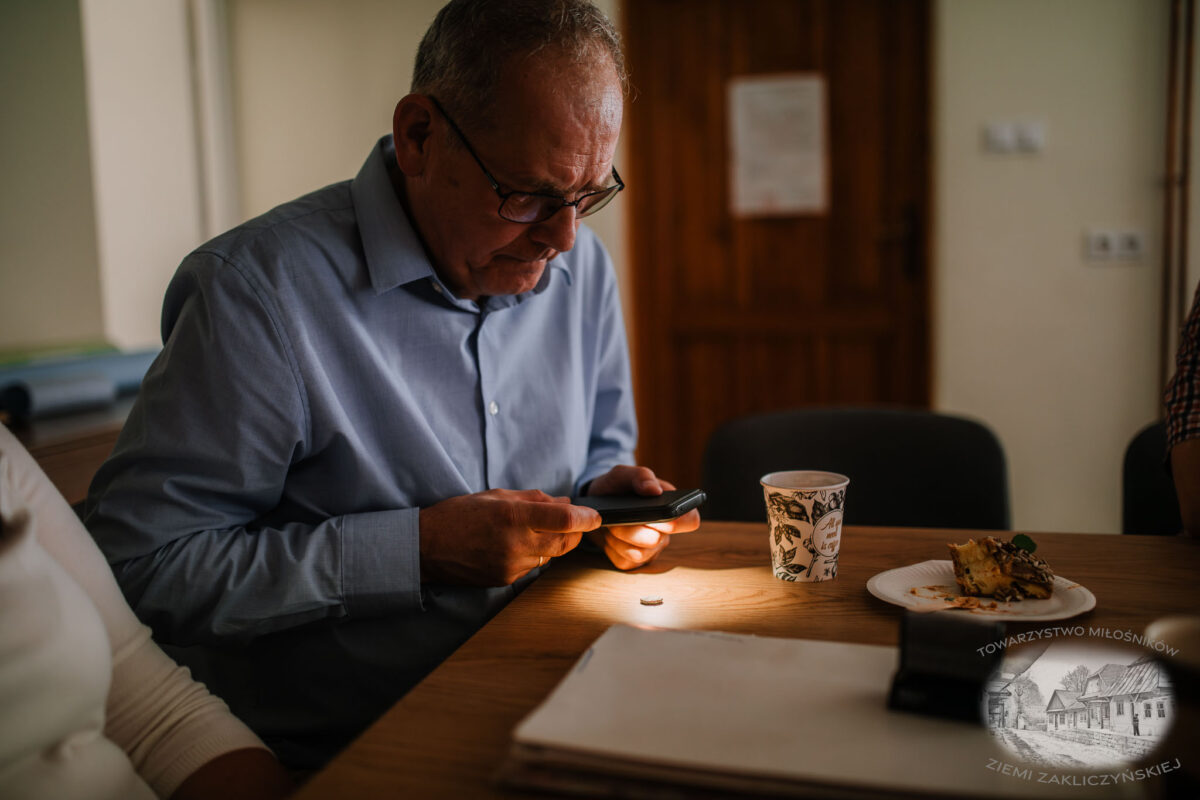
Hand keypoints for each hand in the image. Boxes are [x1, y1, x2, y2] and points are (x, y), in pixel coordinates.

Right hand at [419, 489, 600, 584]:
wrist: (427, 547)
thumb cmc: (459, 515)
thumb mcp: (496, 496)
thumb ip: (534, 499)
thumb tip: (565, 503)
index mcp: (512, 516)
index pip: (564, 518)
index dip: (585, 517)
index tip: (594, 515)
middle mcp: (515, 543)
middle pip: (565, 542)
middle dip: (575, 533)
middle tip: (574, 523)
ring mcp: (511, 565)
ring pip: (551, 557)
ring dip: (553, 544)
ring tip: (538, 530)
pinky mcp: (506, 580)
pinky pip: (533, 567)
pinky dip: (535, 556)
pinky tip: (520, 545)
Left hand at [584, 465, 700, 569]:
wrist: (596, 504)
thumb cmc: (616, 488)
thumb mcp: (623, 474)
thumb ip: (641, 476)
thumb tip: (654, 490)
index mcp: (671, 508)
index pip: (691, 520)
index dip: (677, 522)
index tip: (656, 516)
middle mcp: (664, 533)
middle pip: (657, 540)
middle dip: (633, 528)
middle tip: (620, 515)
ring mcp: (650, 549)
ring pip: (639, 553)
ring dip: (620, 537)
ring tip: (612, 523)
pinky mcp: (632, 561)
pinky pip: (624, 561)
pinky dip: (611, 548)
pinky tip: (608, 535)